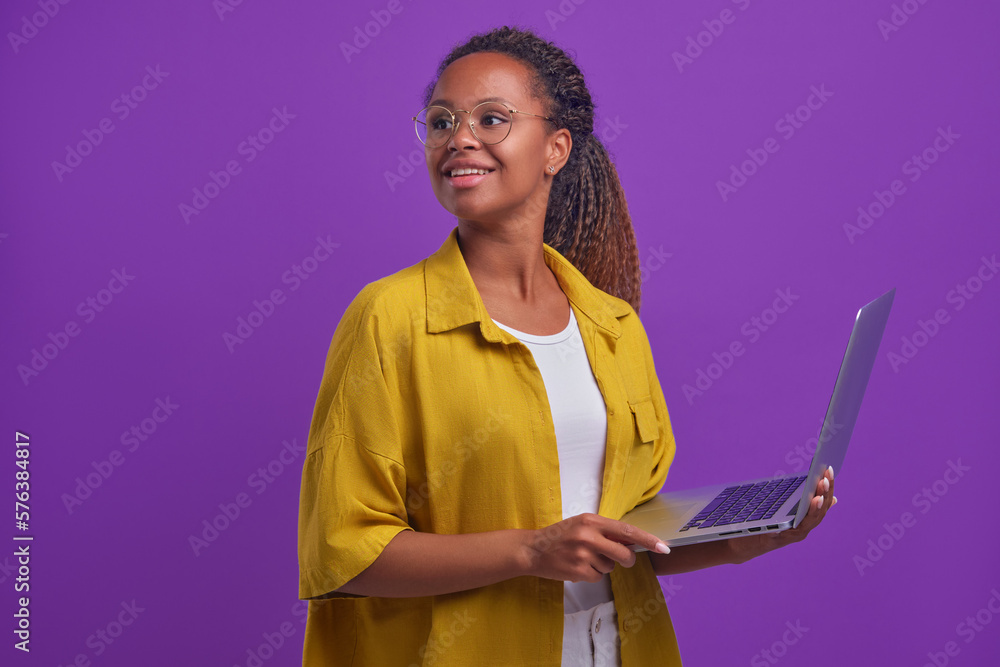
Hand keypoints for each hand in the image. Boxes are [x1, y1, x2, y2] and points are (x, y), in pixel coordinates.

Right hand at [521, 513, 670, 582]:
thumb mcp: (581, 525)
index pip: (626, 531)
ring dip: (602, 566)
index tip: (664, 546)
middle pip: (623, 553)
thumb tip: (632, 542)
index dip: (648, 539)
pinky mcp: (578, 570)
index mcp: (591, 520)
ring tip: (584, 558)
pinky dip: (590, 574)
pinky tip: (578, 567)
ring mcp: (583, 554)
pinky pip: (597, 577)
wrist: (532, 549)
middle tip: (620, 560)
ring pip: (610, 567)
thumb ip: (605, 531)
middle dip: (626, 560)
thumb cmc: (559, 536)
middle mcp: (588, 536)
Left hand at [726, 466, 837, 563]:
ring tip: (819, 494)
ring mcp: (793, 535)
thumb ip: (807, 505)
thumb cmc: (767, 524)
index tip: (828, 469)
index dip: (828, 487)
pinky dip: (799, 519)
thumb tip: (834, 499)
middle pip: (819, 511)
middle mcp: (803, 529)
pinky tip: (803, 507)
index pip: (823, 502)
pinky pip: (791, 529)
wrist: (746, 544)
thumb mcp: (788, 512)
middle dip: (824, 493)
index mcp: (805, 520)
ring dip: (816, 507)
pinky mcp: (780, 539)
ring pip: (810, 521)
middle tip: (824, 477)